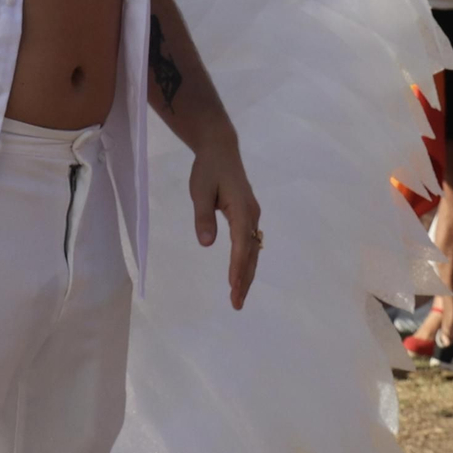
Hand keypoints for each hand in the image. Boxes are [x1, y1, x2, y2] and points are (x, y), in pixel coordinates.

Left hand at [189, 131, 261, 310]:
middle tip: (236, 303)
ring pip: (252, 250)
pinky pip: (249, 243)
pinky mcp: (248, 216)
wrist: (220, 149)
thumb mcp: (200, 191)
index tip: (233, 287)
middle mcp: (252, 215)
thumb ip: (203, 217)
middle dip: (244, 279)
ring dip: (246, 273)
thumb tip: (206, 244)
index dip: (237, 266)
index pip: (241, 243)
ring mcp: (252, 216)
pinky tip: (241, 275)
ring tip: (238, 296)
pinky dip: (246, 262)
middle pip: (250, 252)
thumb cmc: (208, 169)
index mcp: (241, 208)